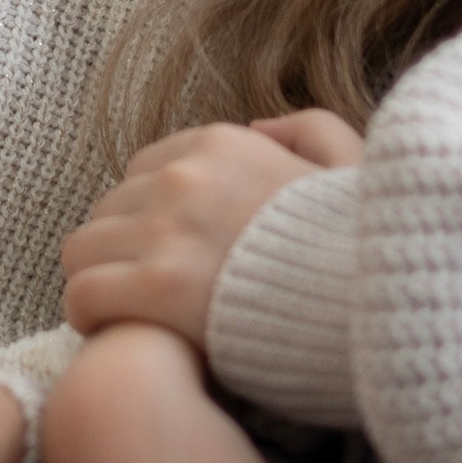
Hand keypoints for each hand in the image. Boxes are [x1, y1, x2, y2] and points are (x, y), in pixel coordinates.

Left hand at [60, 109, 363, 348]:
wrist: (379, 307)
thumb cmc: (366, 248)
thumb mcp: (352, 167)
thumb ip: (310, 132)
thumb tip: (258, 129)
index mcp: (223, 144)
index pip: (144, 171)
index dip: (150, 218)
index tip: (169, 255)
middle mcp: (186, 177)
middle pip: (108, 210)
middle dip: (122, 251)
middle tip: (146, 293)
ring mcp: (168, 230)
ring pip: (82, 250)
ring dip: (100, 282)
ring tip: (128, 315)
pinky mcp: (156, 287)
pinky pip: (82, 294)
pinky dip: (91, 317)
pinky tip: (117, 333)